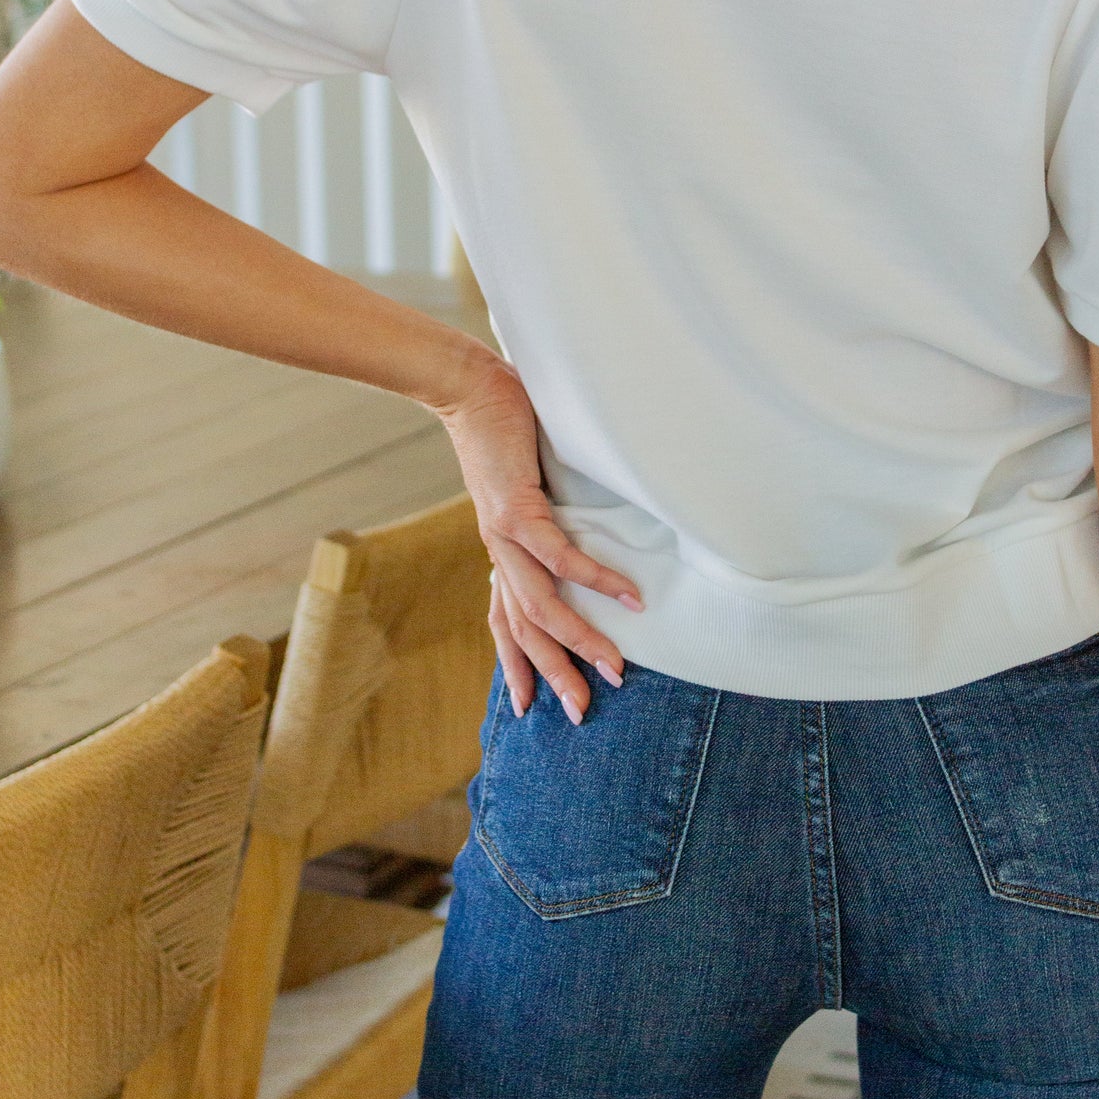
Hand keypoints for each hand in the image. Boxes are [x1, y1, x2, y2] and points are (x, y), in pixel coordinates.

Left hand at [437, 349, 642, 723]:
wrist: (469, 387)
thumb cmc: (506, 430)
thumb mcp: (529, 484)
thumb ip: (549, 515)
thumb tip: (585, 531)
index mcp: (501, 551)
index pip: (507, 622)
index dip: (519, 665)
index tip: (533, 708)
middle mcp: (498, 552)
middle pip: (525, 630)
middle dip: (555, 674)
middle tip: (585, 711)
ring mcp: (504, 535)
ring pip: (540, 606)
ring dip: (579, 640)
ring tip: (615, 666)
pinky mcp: (516, 509)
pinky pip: (559, 556)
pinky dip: (594, 578)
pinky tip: (628, 596)